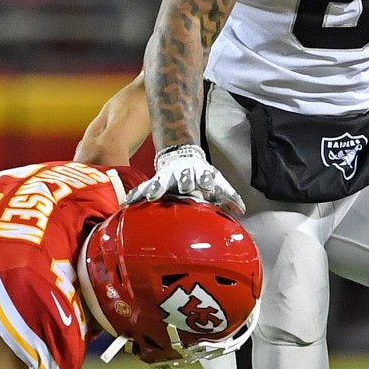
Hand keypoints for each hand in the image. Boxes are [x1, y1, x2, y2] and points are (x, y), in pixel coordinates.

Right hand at [126, 144, 243, 214]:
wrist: (183, 159)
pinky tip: (126, 202)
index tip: (206, 186)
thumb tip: (242, 210)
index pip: (204, 177)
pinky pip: (143, 188)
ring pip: (161, 181)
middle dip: (181, 182)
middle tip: (182, 188)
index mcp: (200, 174)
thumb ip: (229, 196)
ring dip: (156, 188)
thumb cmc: (203, 176)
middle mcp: (183, 174)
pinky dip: (135, 194)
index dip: (205, 181)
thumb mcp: (217, 182)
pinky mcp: (155, 181)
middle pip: (182, 177)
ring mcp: (168, 176)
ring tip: (150, 195)